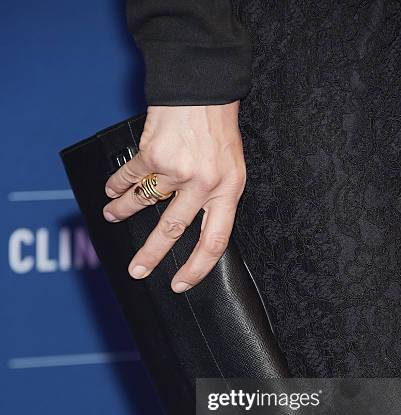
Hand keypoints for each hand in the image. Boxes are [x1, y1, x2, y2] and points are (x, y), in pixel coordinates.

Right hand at [103, 102, 245, 292]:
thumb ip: (215, 197)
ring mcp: (177, 169)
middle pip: (173, 230)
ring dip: (123, 212)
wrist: (205, 87)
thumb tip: (196, 228)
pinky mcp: (153, 152)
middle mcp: (203, 184)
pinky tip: (111, 191)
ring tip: (111, 217)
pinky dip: (117, 185)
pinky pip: (131, 177)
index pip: (214, 242)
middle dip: (150, 255)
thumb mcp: (232, 168)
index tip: (181, 283)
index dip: (197, 268)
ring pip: (145, 202)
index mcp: (228, 191)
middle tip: (136, 270)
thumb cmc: (220, 128)